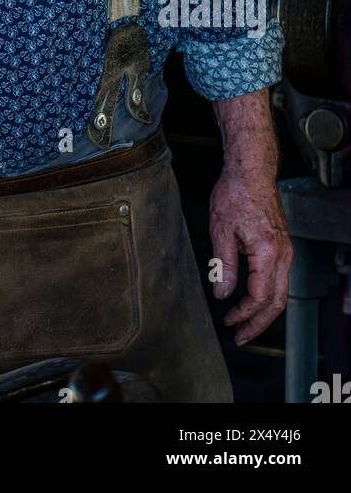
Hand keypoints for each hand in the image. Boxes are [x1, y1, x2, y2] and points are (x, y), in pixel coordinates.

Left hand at [209, 169, 292, 344]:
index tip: (229, 321)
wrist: (251, 170)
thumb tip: (223, 293)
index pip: (259, 297)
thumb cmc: (235, 193)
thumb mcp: (221, 228)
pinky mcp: (282, 245)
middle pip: (277, 302)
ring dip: (263, 312)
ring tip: (244, 323)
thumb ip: (223, 264)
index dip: (244, 314)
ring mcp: (285, 250)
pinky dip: (267, 295)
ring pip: (281, 292)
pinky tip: (252, 299)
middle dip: (258, 323)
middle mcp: (282, 254)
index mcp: (267, 252)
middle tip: (240, 336)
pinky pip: (279, 278)